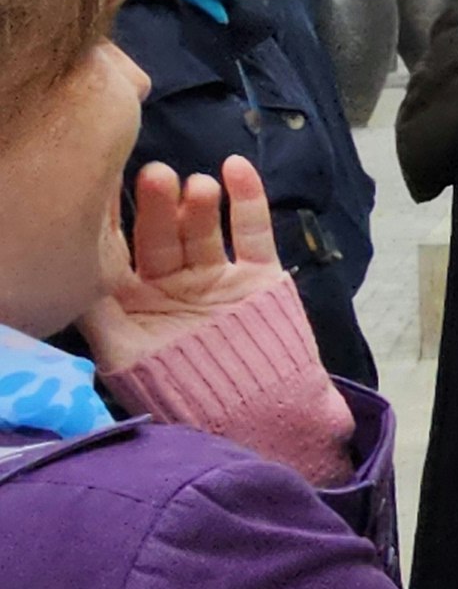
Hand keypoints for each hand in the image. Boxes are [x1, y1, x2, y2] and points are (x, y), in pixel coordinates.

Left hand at [80, 158, 284, 377]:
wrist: (257, 420)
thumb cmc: (184, 395)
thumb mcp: (124, 357)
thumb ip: (97, 314)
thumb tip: (67, 272)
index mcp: (135, 302)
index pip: (115, 250)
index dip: (106, 217)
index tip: (96, 181)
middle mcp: (172, 284)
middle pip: (159, 235)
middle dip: (155, 205)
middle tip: (155, 177)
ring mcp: (216, 278)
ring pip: (202, 229)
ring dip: (197, 202)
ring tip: (196, 187)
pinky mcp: (258, 278)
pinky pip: (252, 233)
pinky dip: (247, 200)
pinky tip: (235, 169)